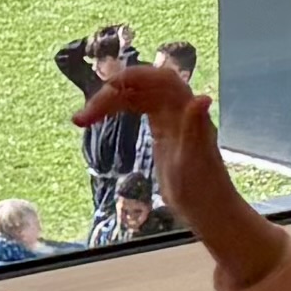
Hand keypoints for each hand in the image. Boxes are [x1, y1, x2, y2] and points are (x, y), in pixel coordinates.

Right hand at [69, 60, 272, 279]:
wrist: (210, 212)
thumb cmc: (203, 191)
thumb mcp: (195, 162)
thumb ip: (194, 128)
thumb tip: (202, 97)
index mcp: (186, 112)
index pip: (156, 79)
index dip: (129, 78)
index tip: (101, 93)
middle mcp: (179, 110)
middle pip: (140, 86)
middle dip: (109, 95)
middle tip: (81, 119)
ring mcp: (171, 119)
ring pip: (135, 95)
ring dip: (107, 102)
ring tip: (81, 120)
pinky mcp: (163, 131)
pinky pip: (136, 107)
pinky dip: (116, 109)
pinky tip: (99, 118)